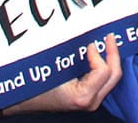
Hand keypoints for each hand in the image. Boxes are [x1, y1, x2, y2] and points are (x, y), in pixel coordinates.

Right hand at [1, 36, 121, 112]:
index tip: (90, 44)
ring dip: (110, 58)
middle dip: (113, 53)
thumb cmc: (34, 85)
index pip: (103, 71)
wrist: (23, 100)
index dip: (98, 54)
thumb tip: (88, 36)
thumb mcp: (54, 66)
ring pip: (111, 78)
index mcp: (82, 97)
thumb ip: (74, 53)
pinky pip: (104, 79)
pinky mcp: (89, 98)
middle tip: (109, 36)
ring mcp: (91, 102)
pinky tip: (100, 53)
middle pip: (114, 75)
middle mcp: (90, 102)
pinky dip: (104, 64)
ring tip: (106, 42)